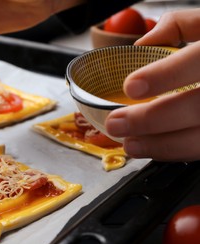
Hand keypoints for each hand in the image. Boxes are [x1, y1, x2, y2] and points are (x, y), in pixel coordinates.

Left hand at [105, 9, 199, 160]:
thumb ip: (179, 26)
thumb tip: (142, 45)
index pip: (199, 60)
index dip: (165, 75)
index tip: (131, 86)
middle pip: (197, 107)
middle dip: (151, 119)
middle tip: (116, 122)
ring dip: (161, 144)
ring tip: (130, 143)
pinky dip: (177, 151)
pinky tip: (155, 147)